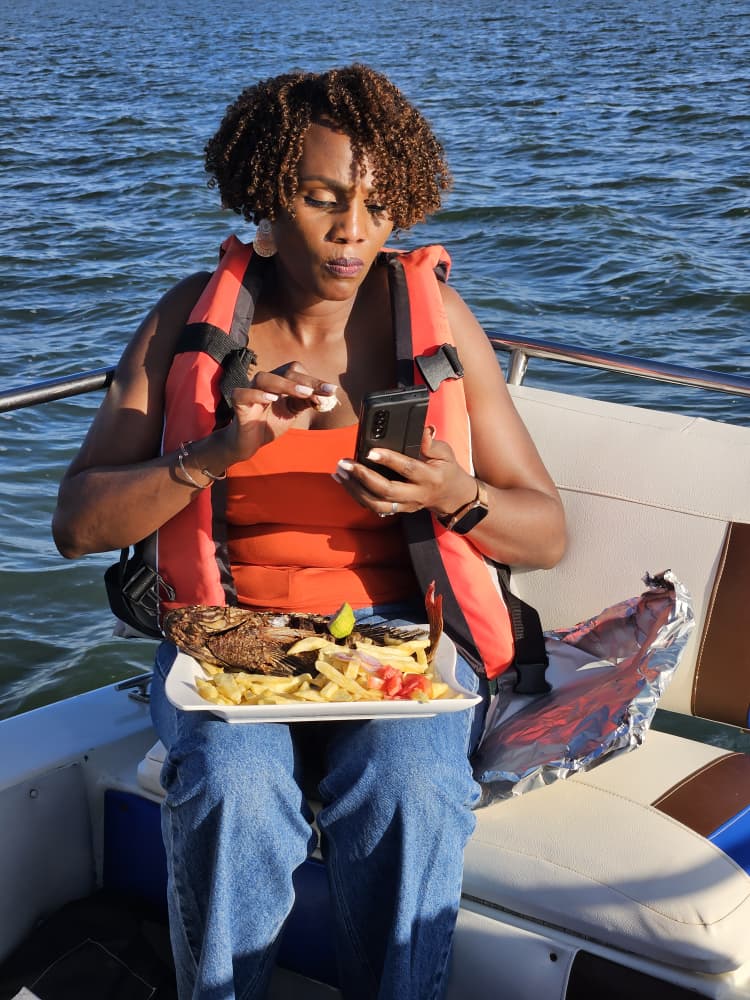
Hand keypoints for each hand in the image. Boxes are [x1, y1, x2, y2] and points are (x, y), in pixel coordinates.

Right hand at [217, 361, 337, 463]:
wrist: (249, 442)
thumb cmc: (270, 423)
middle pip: (285, 372)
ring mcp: (250, 391)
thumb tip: (327, 396)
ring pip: (264, 378)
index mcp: (279, 381)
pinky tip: (271, 400)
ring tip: (302, 394)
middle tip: (319, 392)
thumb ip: (307, 401)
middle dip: (305, 382)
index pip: (297, 371)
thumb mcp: (293, 411)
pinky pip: (243, 394)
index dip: (314, 380)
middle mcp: (265, 382)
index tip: (331, 391)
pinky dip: (257, 395)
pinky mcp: (239, 404)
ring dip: (285, 385)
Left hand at [334, 426, 476, 518]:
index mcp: (430, 478)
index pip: (407, 469)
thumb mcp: (446, 453)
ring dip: (355, 489)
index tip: (370, 451)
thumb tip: (422, 430)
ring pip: (376, 503)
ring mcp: (406, 505)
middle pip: (386, 490)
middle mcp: (417, 494)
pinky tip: (344, 482)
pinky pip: (373, 506)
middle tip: (346, 464)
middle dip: (363, 477)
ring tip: (341, 472)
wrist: (452, 497)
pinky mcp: (397, 509)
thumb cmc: (446, 471)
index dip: (388, 460)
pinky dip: (356, 495)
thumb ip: (431, 443)